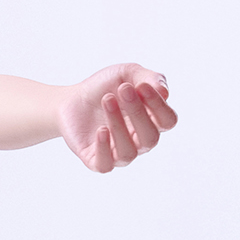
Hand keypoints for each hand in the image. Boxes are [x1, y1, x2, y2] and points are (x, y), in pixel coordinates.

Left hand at [57, 64, 177, 172]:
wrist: (72, 99)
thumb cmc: (105, 87)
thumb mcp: (128, 73)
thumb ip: (149, 78)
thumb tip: (164, 91)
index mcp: (152, 121)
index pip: (168, 121)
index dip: (159, 105)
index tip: (142, 86)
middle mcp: (139, 141)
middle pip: (150, 138)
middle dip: (138, 112)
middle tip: (122, 89)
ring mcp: (118, 153)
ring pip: (128, 152)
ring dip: (118, 125)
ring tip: (107, 101)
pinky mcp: (96, 160)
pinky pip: (105, 165)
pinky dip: (104, 149)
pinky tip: (101, 130)